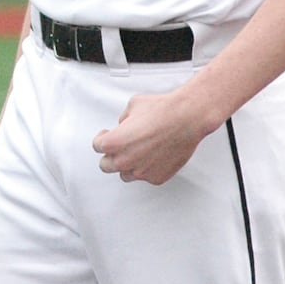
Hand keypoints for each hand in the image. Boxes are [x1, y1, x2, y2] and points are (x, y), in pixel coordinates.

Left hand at [91, 88, 218, 185]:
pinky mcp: (157, 177)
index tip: (107, 135)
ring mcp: (141, 172)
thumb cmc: (162, 111)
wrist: (187, 119)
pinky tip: (153, 156)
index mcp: (114, 142)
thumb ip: (122, 120)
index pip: (97, 147)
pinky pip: (145, 177)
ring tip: (137, 153)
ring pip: (125, 175)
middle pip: (106, 165)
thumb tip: (123, 126)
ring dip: (127, 165)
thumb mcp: (132, 106)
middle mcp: (125, 160)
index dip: (101, 138)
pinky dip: (147, 169)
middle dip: (110, 155)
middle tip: (118, 147)